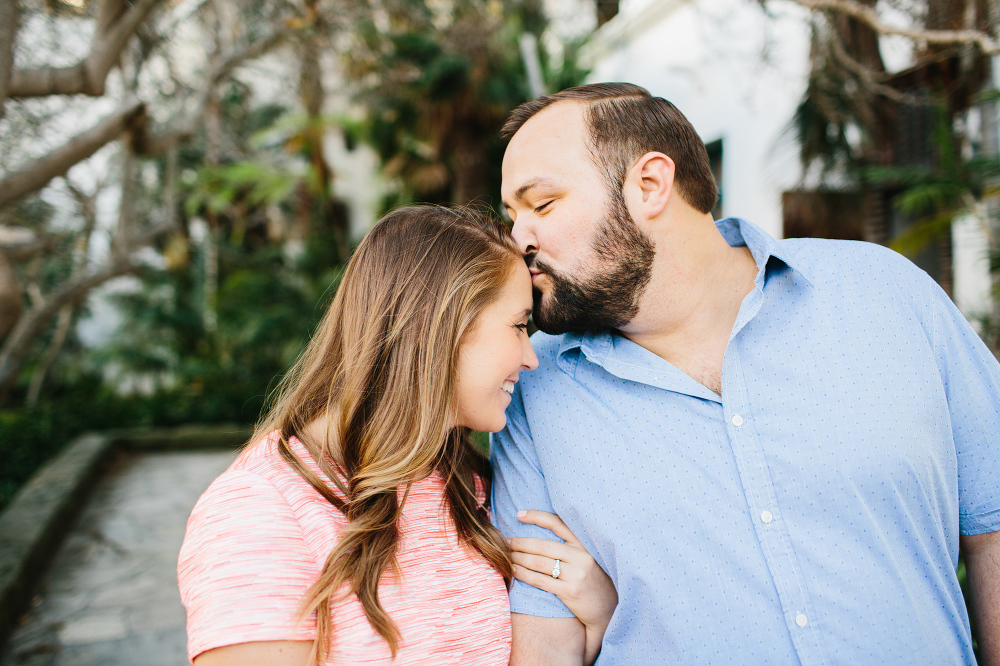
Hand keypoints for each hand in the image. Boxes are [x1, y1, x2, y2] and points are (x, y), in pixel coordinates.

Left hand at [510, 510, 617, 664]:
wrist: (609, 609)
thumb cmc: (593, 580)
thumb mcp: (588, 557)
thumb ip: (570, 545)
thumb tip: (541, 533)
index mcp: (584, 544)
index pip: (558, 523)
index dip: (536, 516)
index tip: (518, 514)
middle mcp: (581, 556)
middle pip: (542, 545)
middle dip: (520, 542)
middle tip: (506, 541)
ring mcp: (576, 574)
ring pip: (538, 562)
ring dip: (518, 558)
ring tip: (507, 556)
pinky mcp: (570, 591)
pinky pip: (540, 580)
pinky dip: (523, 574)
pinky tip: (514, 571)